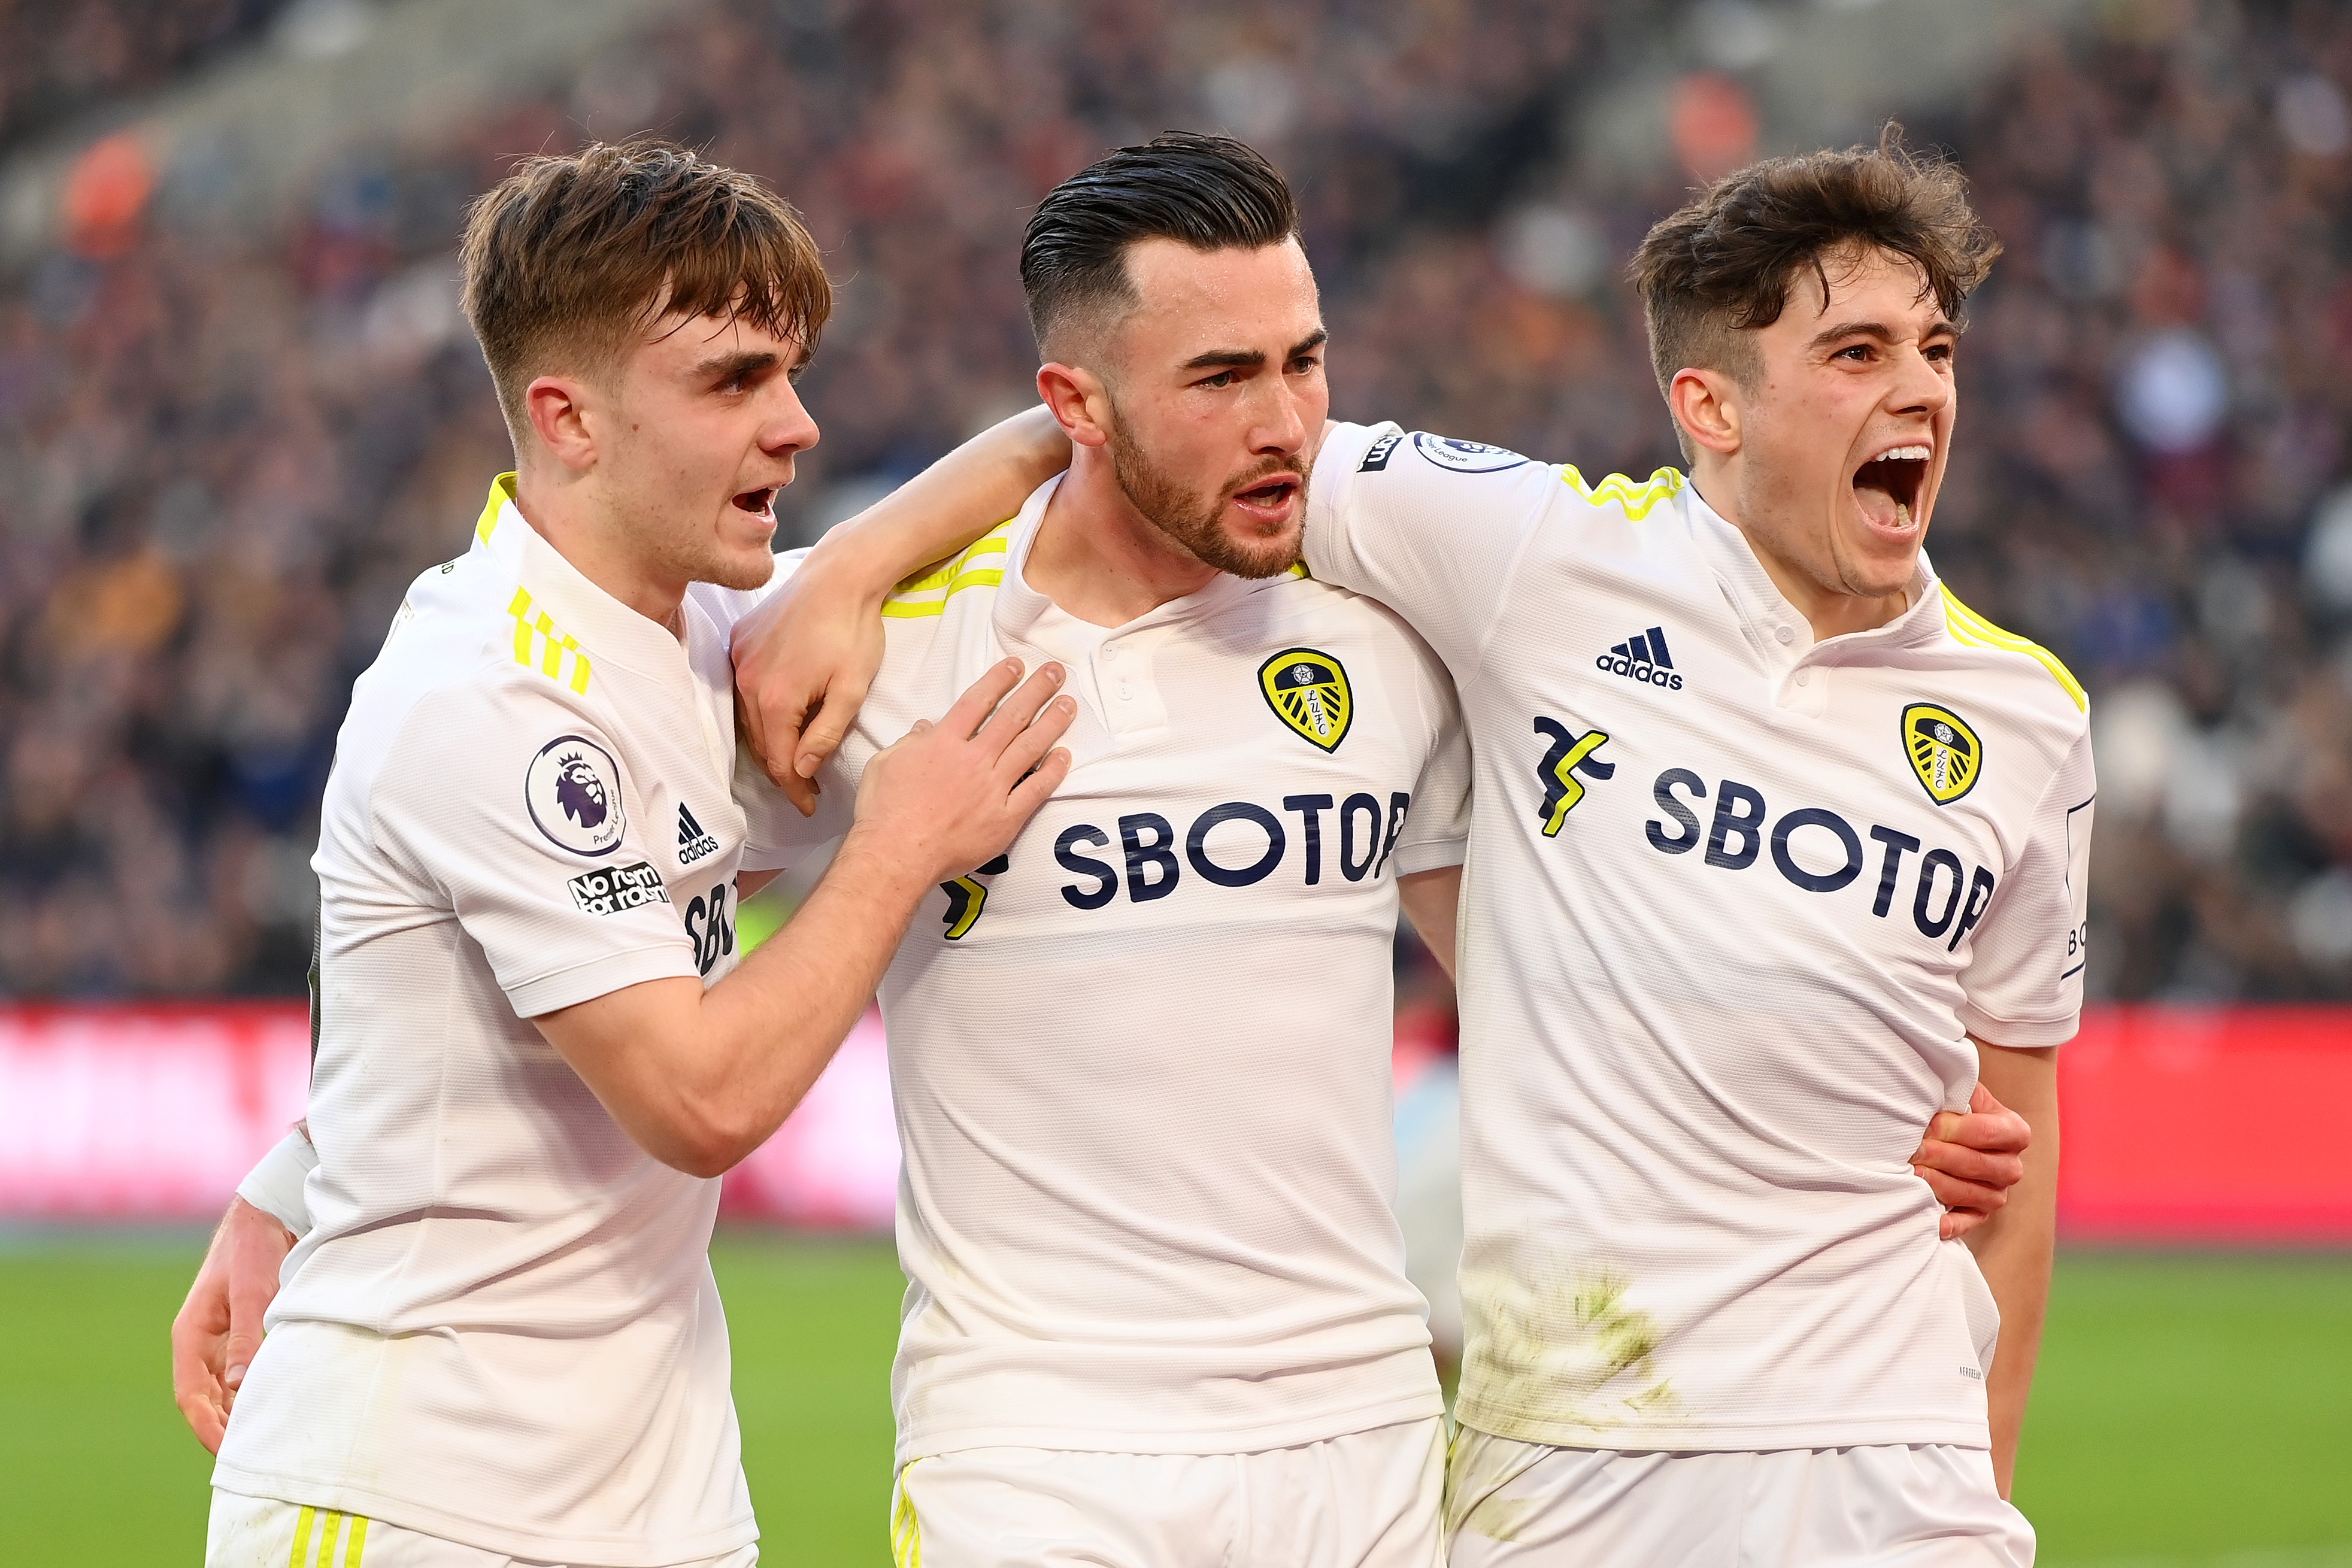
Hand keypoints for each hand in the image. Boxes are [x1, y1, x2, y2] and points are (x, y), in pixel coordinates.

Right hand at [170, 1197, 294, 1452]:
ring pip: (222, 1391)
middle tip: (251, 1459)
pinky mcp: (239, 1334)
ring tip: (264, 1443)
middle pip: (205, 1400)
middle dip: (222, 1430)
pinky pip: (239, 1375)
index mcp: (190, 1335)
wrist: (266, 1215)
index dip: (207, 1427)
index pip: (191, 1396)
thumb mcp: (251, 1291)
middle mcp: (200, 1343)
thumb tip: (239, 1385)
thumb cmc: (253, 1248)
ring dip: (237, 1415)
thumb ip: (245, 1337)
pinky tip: (271, 1409)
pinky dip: (250, 1394)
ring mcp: (218, 1340)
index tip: (227, 1452)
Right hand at [733, 540, 889, 815]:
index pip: (779, 762)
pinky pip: (745, 688)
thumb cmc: (854, 629)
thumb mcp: (852, 689)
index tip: (809, 805)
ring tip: (795, 758)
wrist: (841, 574)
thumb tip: (802, 770)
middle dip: (784, 770)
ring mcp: (739, 658)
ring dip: (772, 740)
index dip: (795, 789)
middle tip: (806, 789)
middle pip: (761, 744)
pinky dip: (761, 708)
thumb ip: (825, 734)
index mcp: (775, 699)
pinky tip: (781, 715)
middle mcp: (746, 681)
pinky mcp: (740, 640)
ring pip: (750, 718)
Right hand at [852, 658, 1073, 884]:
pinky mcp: (1005, 818)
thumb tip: (924, 728)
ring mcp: (992, 788)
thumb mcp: (885, 763)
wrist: (896, 853)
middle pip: (1012, 717)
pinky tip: (1064, 756)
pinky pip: (1035, 790)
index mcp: (944, 742)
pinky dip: (1052, 772)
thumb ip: (909, 741)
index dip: (1000, 680)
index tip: (1016, 666)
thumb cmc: (884, 810)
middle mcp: (973, 759)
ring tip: (1069, 705)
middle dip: (1037, 691)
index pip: (978, 701)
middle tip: (1056, 674)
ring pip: (1029, 748)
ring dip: (1051, 723)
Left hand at [1913, 1081, 2030, 1239]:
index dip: (1955, 1129)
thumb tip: (1932, 1092)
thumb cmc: (1952, 1107)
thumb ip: (1955, 1091)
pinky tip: (1932, 1220)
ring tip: (1913, 1173)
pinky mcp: (1979, 1214)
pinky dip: (1950, 1224)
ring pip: (1973, 1194)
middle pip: (1979, 1165)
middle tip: (1915, 1150)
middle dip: (1943, 1156)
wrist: (1950, 1130)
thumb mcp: (1960, 1092)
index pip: (1987, 1132)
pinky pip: (1968, 1223)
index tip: (1929, 1125)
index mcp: (2014, 1132)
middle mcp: (2012, 1166)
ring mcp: (1997, 1193)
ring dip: (1941, 1184)